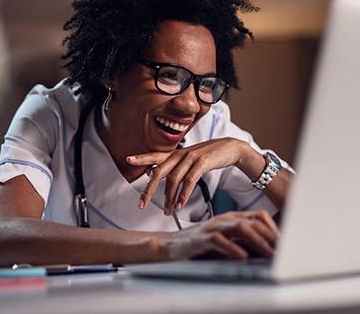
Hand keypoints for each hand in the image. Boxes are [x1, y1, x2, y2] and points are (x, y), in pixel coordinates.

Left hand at [127, 138, 256, 215]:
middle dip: (149, 189)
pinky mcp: (202, 163)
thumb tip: (151, 172)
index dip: (142, 157)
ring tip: (167, 211)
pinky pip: (189, 181)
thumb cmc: (210, 155)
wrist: (231, 148)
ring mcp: (191, 158)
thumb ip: (171, 165)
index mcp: (176, 153)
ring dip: (168, 197)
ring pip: (173, 179)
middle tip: (142, 203)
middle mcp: (181, 154)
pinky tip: (180, 204)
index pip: (155, 155)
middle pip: (159, 171)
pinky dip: (183, 195)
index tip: (129, 159)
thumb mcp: (188, 158)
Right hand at [164, 210, 278, 259]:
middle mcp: (225, 219)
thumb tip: (268, 252)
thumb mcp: (227, 243)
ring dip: (258, 241)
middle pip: (254, 222)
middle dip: (271, 236)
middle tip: (283, 250)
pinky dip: (233, 249)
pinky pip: (220, 241)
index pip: (259, 216)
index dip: (274, 228)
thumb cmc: (200, 246)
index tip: (286, 242)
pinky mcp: (202, 238)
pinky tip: (243, 257)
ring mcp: (213, 227)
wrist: (169, 246)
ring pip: (240, 228)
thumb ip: (245, 244)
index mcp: (233, 218)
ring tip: (269, 253)